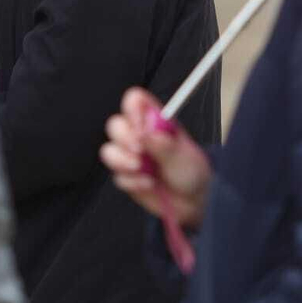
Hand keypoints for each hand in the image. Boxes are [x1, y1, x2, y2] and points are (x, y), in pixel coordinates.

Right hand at [100, 88, 211, 230]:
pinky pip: (117, 176)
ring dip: (123, 161)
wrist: (192, 201)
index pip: (135, 101)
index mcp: (154, 121)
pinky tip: (148, 184)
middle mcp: (139, 135)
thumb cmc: (192, 171)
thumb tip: (148, 133)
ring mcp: (130, 156)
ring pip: (109, 151)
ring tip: (142, 169)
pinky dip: (132, 181)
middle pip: (116, 124)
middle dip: (124, 138)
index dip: (133, 109)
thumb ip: (165, 145)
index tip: (140, 126)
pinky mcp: (126, 175)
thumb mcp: (184, 156)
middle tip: (139, 150)